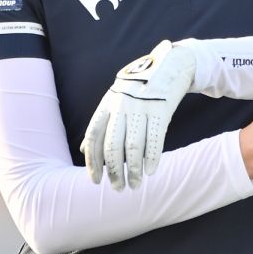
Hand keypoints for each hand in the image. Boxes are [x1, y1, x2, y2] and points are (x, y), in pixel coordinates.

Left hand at [80, 40, 195, 190]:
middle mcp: (121, 105)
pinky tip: (151, 171)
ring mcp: (141, 107)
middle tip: (118, 188)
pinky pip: (154, 140)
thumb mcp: (115, 99)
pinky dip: (152, 159)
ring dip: (133, 171)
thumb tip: (83, 149)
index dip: (93, 161)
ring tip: (136, 185)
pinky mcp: (161, 109)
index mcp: (107, 103)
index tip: (96, 181)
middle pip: (112, 146)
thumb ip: (101, 122)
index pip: (93, 136)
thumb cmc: (139, 88)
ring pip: (133, 147)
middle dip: (114, 171)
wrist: (169, 65)